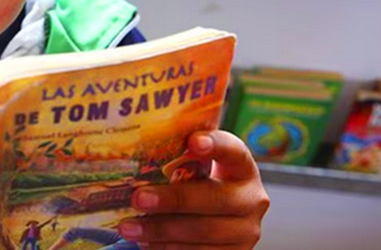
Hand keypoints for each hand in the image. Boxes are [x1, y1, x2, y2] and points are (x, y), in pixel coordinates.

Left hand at [118, 130, 269, 249]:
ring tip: (129, 227)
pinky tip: (145, 243)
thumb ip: (180, 158)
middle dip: (174, 199)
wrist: (218, 220)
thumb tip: (133, 153)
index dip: (215, 145)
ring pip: (204, 232)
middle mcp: (251, 199)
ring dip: (161, 230)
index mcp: (242, 167)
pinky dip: (168, 248)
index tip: (192, 142)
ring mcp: (245, 231)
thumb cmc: (198, 185)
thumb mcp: (196, 168)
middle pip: (214, 198)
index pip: (233, 150)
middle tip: (138, 198)